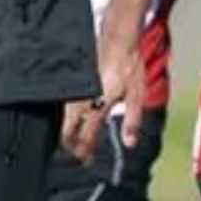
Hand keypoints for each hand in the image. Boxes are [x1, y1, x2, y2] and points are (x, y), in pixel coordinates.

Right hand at [64, 38, 146, 162]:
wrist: (116, 39)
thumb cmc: (129, 66)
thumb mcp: (137, 96)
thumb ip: (132, 121)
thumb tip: (129, 143)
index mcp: (98, 106)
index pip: (87, 136)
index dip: (85, 151)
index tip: (84, 161)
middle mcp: (81, 101)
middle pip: (68, 130)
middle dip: (70, 145)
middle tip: (75, 154)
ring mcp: (72, 91)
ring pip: (63, 118)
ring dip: (67, 132)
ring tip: (73, 140)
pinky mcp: (69, 81)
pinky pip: (64, 106)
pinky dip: (66, 117)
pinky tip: (71, 119)